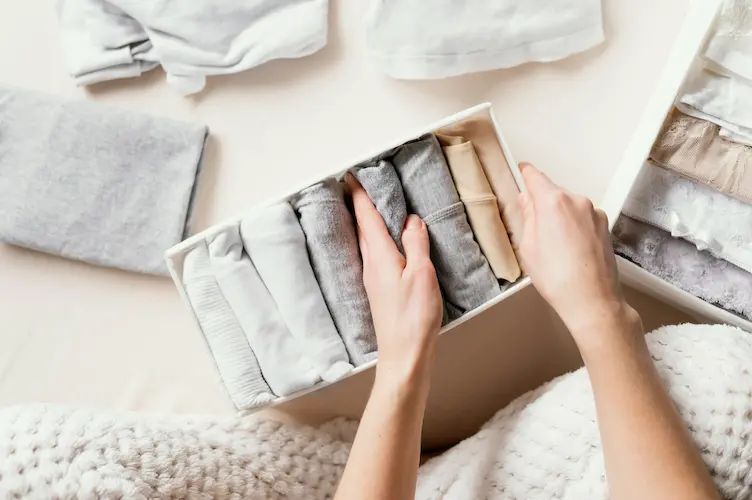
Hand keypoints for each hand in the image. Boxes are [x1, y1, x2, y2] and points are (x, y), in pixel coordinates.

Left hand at [345, 173, 442, 383]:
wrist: (403, 355)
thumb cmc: (413, 318)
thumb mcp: (422, 274)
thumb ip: (416, 244)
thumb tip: (411, 221)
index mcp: (380, 256)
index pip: (366, 217)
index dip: (360, 195)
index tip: (352, 176)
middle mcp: (371, 265)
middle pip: (362, 227)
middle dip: (360, 205)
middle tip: (359, 185)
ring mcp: (373, 279)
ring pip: (367, 241)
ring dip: (367, 222)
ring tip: (371, 207)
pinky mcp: (379, 290)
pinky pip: (374, 255)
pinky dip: (376, 240)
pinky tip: (385, 244)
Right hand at [517, 164, 639, 350]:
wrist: (592, 301)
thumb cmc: (558, 278)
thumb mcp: (528, 246)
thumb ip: (528, 217)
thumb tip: (528, 201)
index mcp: (554, 202)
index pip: (535, 177)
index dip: (526, 173)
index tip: (522, 170)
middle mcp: (577, 201)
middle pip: (553, 193)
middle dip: (541, 206)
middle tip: (532, 231)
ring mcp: (594, 213)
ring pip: (568, 207)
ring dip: (559, 219)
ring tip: (553, 249)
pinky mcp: (604, 226)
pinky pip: (582, 219)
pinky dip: (573, 228)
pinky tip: (568, 252)